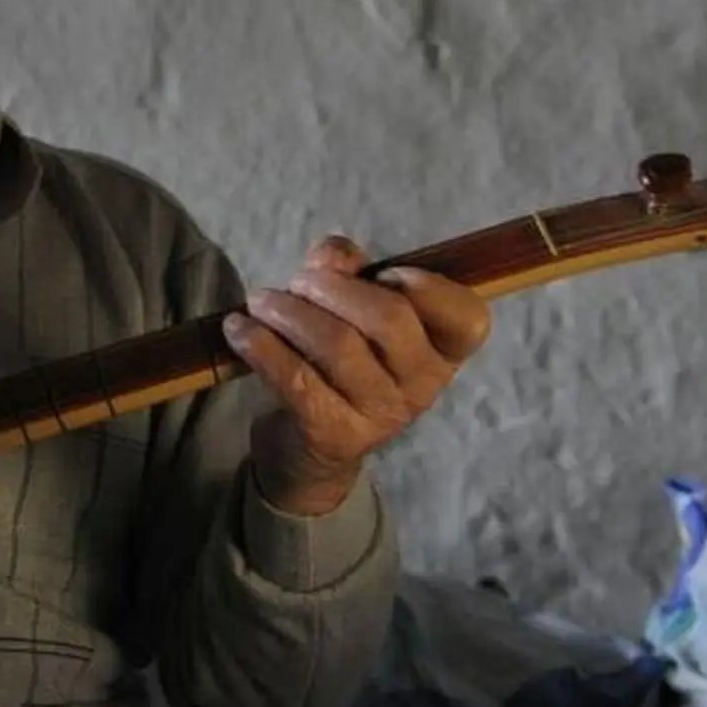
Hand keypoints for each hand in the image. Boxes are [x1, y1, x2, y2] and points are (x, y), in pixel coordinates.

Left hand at [221, 234, 490, 515]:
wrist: (311, 449)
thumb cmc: (341, 361)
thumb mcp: (352, 311)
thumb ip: (348, 271)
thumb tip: (335, 257)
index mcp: (442, 350)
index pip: (467, 317)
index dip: (428, 285)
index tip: (384, 273)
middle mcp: (423, 385)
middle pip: (389, 317)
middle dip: (332, 287)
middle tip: (298, 284)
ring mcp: (382, 414)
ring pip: (337, 344)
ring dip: (288, 311)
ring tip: (260, 302)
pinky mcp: (335, 433)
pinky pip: (296, 378)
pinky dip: (260, 344)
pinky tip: (238, 328)